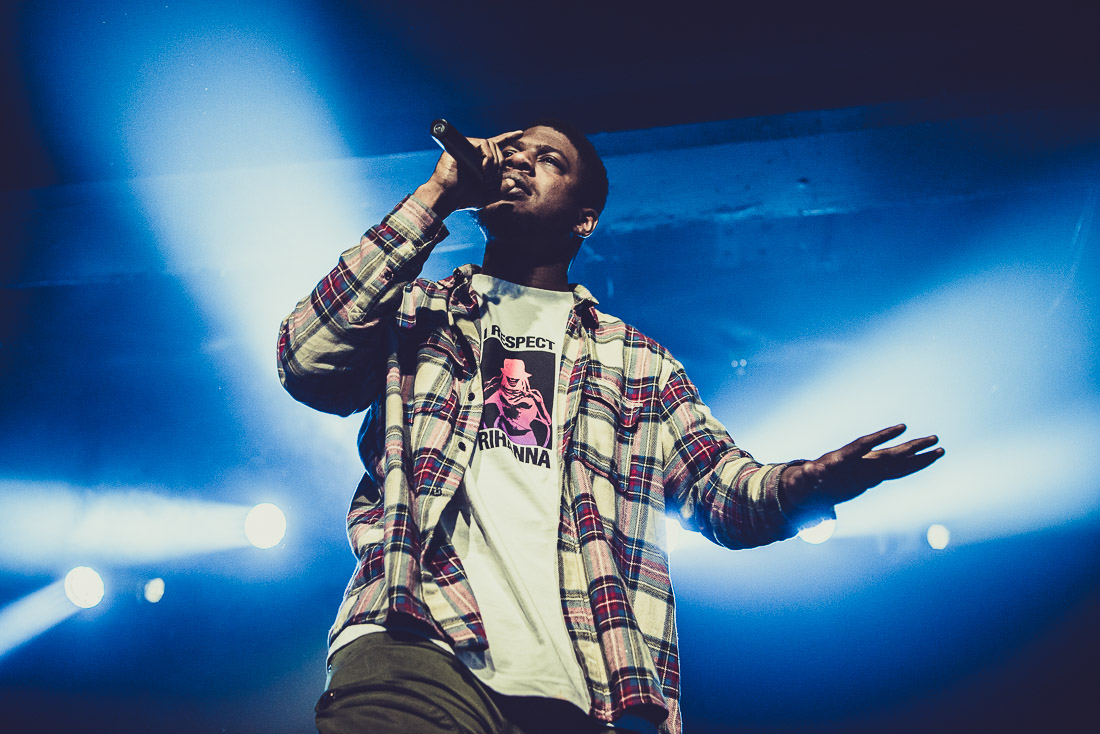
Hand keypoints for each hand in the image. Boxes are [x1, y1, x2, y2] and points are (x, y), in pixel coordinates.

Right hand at [414, 130, 523, 215]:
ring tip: (486, 177)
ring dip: (494, 163)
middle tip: (491, 180)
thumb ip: (500, 190)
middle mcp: (474, 152)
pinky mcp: (462, 144)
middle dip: (499, 164)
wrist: (447, 196)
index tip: (520, 133)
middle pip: (496, 148)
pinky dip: (488, 158)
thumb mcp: (487, 196)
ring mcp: (467, 148)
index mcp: (480, 161)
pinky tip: (482, 170)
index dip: (508, 138)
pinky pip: (483, 144)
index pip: (496, 145)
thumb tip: (512, 182)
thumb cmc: (463, 197)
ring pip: (491, 144)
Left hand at [780, 424, 943, 512]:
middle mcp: (860, 462)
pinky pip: (897, 472)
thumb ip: (807, 475)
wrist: (808, 487)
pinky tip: (929, 459)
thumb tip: (808, 471)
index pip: (863, 445)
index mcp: (842, 460)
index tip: (901, 428)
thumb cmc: (802, 483)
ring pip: (897, 461)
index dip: (880, 437)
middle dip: (910, 447)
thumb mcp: (802, 481)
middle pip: (888, 453)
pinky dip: (913, 467)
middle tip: (933, 438)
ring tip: (939, 447)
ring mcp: (868, 469)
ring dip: (918, 456)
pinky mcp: (873, 477)